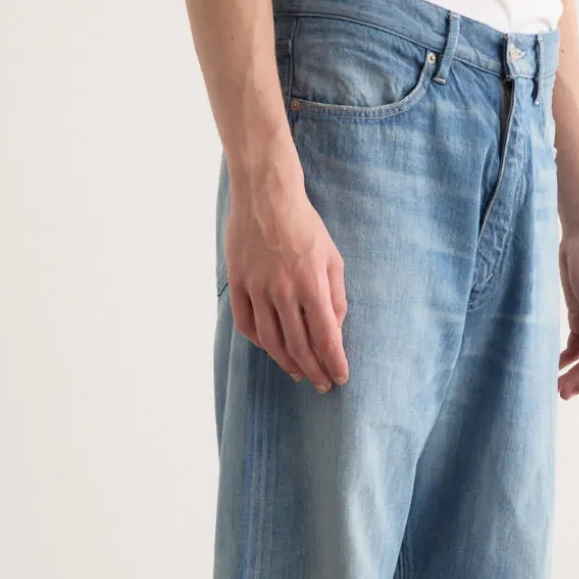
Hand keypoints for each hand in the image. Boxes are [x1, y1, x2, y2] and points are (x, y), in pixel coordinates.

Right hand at [226, 154, 348, 391]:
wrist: (265, 195)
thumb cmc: (305, 225)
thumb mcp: (332, 258)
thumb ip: (336, 296)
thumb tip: (335, 330)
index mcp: (311, 284)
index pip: (326, 337)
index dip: (334, 362)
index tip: (340, 378)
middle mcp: (283, 291)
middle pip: (299, 346)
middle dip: (314, 370)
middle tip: (322, 384)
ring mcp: (257, 288)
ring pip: (271, 341)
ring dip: (287, 363)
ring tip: (299, 373)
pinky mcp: (238, 284)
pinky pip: (247, 324)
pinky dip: (260, 342)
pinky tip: (272, 349)